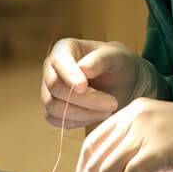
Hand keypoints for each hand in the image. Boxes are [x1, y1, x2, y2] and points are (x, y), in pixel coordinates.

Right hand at [41, 38, 157, 128]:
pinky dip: (78, 122)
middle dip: (85, 100)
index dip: (69, 76)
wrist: (122, 82)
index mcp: (64, 49)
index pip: (58, 63)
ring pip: (54, 107)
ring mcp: (49, 90)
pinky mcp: (53, 109)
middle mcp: (51, 69)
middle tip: (113, 103)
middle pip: (55, 89)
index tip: (83, 87)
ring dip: (83, 114)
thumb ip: (100, 60)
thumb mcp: (116, 56)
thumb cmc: (118, 64)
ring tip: (109, 110)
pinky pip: (56, 120)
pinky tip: (97, 115)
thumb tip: (82, 69)